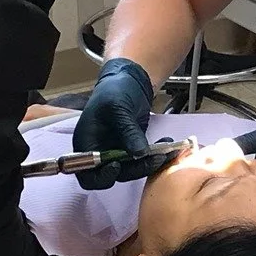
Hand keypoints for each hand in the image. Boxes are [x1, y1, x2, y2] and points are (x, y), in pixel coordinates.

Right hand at [72, 58, 155, 186]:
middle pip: (114, 175)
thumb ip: (127, 132)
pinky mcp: (131, 149)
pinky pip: (142, 161)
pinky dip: (155, 157)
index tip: (118, 166)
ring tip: (167, 152)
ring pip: (132, 170)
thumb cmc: (115, 89)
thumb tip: (138, 154)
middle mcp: (99, 152)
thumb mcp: (118, 107)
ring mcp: (116, 152)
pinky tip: (168, 147)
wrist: (129, 80)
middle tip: (156, 158)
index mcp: (87, 144)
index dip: (101, 176)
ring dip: (149, 164)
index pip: (87, 174)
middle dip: (136, 169)